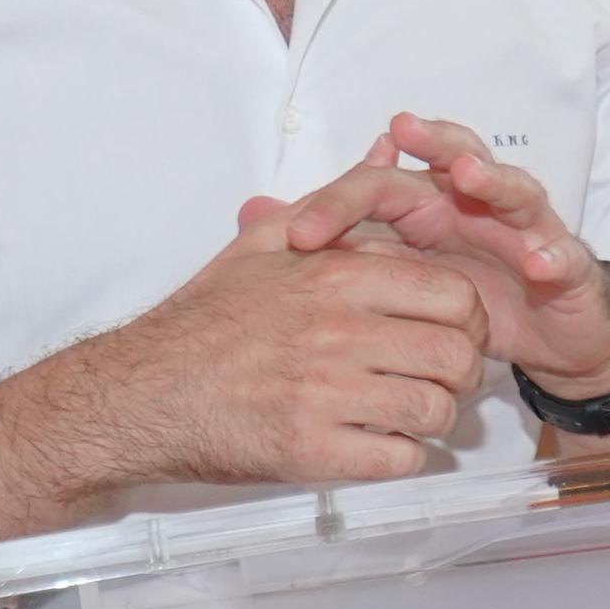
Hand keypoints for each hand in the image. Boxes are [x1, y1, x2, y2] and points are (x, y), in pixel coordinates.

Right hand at [82, 193, 504, 487]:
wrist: (141, 391)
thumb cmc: (205, 319)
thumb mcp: (267, 240)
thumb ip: (339, 199)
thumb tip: (390, 148)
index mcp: (335, 278)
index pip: (454, 295)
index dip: (468, 318)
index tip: (454, 331)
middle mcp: (336, 334)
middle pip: (456, 355)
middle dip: (463, 371)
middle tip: (444, 377)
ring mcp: (323, 396)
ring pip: (433, 410)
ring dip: (434, 416)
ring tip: (413, 412)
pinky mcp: (308, 451)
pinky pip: (397, 460)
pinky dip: (401, 456)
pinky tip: (379, 442)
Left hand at [287, 119, 609, 400]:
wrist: (547, 334)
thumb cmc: (465, 299)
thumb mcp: (393, 277)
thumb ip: (331, 242)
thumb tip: (250, 212)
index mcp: (428, 205)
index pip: (381, 180)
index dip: (342, 199)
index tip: (298, 235)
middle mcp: (477, 204)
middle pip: (454, 157)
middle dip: (431, 143)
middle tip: (402, 133)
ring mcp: (525, 228)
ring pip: (514, 189)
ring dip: (493, 177)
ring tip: (468, 175)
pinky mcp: (565, 262)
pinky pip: (561, 252)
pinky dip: (551, 252)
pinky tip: (537, 259)